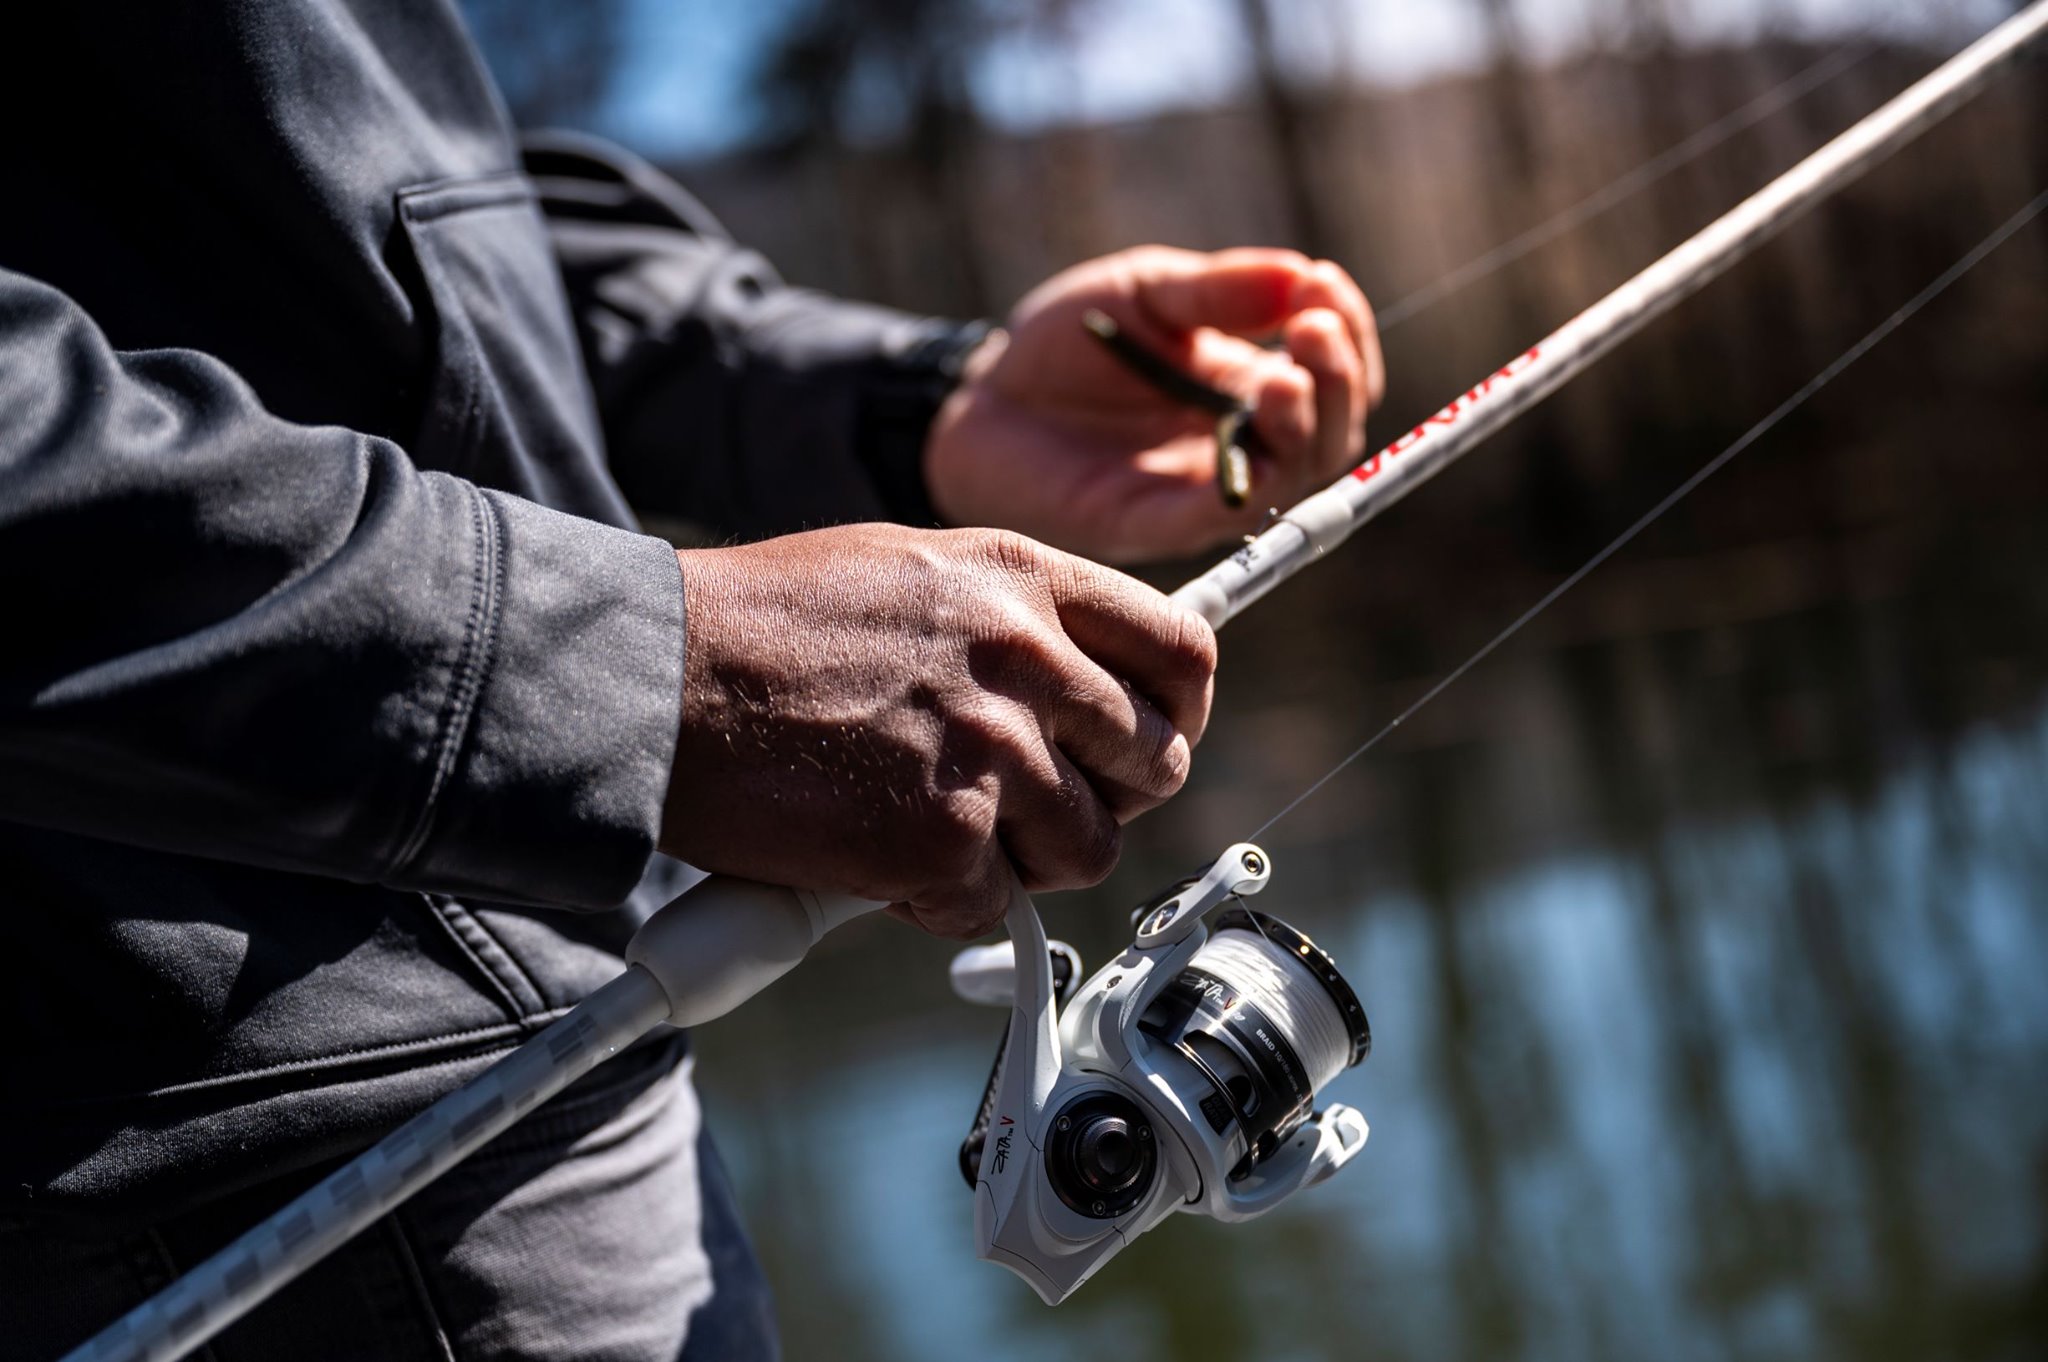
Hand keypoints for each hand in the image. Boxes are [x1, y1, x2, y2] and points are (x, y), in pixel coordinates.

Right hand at [661, 524, 1216, 937]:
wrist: (655, 678)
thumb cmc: (760, 625)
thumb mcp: (913, 572)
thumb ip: (1009, 620)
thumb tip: (1078, 682)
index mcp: (1024, 579)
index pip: (1182, 650)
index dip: (1180, 710)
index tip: (1156, 737)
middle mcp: (1026, 659)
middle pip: (1155, 761)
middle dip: (1106, 797)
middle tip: (1039, 805)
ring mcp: (989, 753)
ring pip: (1087, 849)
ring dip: (1026, 861)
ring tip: (944, 832)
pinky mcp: (942, 842)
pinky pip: (996, 906)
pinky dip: (942, 902)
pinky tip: (879, 859)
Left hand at [924, 246, 1384, 563]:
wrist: (979, 396)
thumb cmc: (1067, 344)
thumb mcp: (1148, 289)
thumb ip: (1221, 288)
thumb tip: (1306, 274)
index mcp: (1247, 385)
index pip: (1333, 372)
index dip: (1346, 330)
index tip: (1323, 285)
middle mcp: (1241, 443)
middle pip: (1331, 430)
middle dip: (1340, 378)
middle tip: (1313, 329)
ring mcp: (1204, 488)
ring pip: (1294, 477)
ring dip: (1308, 425)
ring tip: (1284, 376)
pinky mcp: (1158, 524)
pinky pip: (1224, 517)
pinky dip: (1252, 480)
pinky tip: (1254, 423)